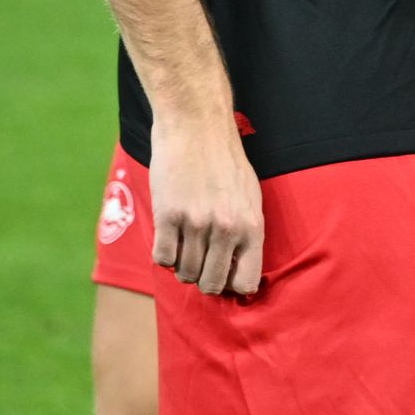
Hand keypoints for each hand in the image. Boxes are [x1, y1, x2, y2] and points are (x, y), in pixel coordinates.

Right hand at [149, 112, 265, 297]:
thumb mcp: (251, 198)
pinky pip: (162, 259)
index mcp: (252, 227)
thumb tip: (240, 270)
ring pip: (185, 273)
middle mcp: (227, 229)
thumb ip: (247, 233)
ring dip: (182, 267)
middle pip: (211, 284)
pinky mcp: (168, 216)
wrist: (197, 128)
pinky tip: (170, 238)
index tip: (224, 278)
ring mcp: (196, 224)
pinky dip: (164, 256)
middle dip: (204, 281)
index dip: (233, 286)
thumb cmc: (226, 163)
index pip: (247, 283)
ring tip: (185, 247)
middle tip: (199, 265)